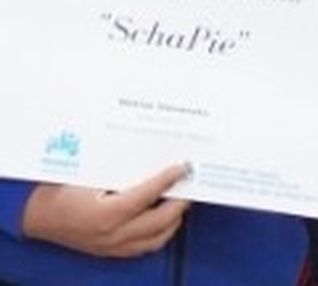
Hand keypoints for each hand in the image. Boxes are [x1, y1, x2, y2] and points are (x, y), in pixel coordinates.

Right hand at [21, 164, 190, 257]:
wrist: (38, 215)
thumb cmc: (61, 190)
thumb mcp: (88, 174)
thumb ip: (119, 169)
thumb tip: (150, 155)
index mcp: (106, 214)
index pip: (147, 195)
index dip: (168, 180)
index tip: (183, 167)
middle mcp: (112, 234)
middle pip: (159, 221)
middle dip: (180, 201)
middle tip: (189, 183)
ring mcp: (112, 246)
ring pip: (156, 239)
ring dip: (173, 220)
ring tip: (181, 199)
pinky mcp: (111, 252)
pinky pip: (144, 247)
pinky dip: (159, 233)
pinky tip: (164, 218)